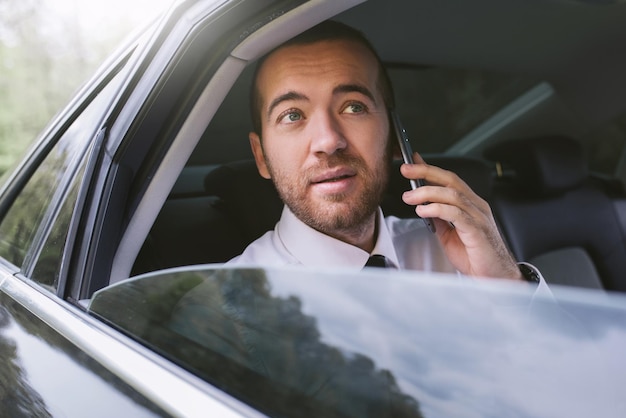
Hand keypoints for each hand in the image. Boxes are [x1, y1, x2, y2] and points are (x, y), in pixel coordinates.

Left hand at [400, 152, 522, 279]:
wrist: (493, 278)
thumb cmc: (475, 257)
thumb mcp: (450, 235)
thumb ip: (440, 219)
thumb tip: (424, 206)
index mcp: (470, 205)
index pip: (450, 180)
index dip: (431, 169)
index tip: (412, 162)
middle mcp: (476, 206)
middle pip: (451, 180)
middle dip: (427, 172)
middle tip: (406, 169)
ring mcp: (478, 217)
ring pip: (452, 194)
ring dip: (427, 192)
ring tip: (409, 197)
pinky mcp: (477, 230)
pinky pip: (456, 213)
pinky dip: (437, 209)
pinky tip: (423, 210)